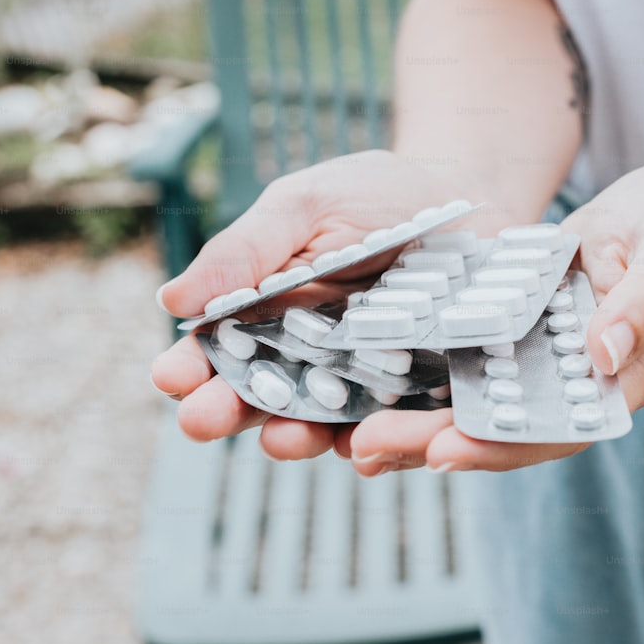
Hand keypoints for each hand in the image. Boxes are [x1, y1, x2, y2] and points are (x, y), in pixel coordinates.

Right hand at [150, 149, 516, 454]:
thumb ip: (247, 251)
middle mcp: (311, 356)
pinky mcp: (422, 395)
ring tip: (281, 437)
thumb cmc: (380, 194)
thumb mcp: (308, 206)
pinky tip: (362, 448)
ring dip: (296, 437)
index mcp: (270, 311)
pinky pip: (398, 430)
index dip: (193, 367)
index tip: (170, 376)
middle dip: (230, 411)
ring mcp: (366, 380)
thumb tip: (173, 299)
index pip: (220, 348)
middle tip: (202, 420)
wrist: (472, 195)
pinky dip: (381, 446)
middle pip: (263, 396)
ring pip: (324, 424)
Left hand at [348, 163, 643, 473]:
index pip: (556, 431)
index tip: (444, 452)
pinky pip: (461, 366)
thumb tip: (606, 353)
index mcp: (616, 384)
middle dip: (431, 442)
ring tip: (349, 435)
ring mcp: (535, 366)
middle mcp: (567, 387)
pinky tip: (369, 381)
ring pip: (471, 407)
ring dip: (413, 424)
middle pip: (498, 430)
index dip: (501, 446)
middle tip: (365, 447)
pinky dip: (418, 378)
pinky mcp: (508, 337)